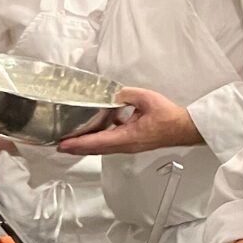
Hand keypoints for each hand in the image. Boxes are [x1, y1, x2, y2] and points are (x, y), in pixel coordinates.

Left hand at [57, 87, 203, 154]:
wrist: (183, 128)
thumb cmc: (168, 117)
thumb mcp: (146, 99)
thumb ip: (126, 94)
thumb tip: (112, 93)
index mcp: (127, 137)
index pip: (97, 141)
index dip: (78, 143)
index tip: (64, 144)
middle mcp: (125, 145)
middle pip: (95, 149)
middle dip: (76, 148)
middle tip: (59, 145)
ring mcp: (128, 146)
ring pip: (101, 148)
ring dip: (85, 146)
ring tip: (71, 141)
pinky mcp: (131, 143)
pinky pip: (110, 144)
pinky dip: (97, 141)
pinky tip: (94, 131)